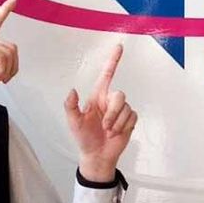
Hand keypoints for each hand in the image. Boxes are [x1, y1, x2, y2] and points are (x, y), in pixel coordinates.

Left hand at [65, 44, 136, 181]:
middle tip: (105, 127)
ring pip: (126, 108)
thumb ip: (71, 106)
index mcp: (97, 97)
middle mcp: (110, 101)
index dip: (113, 60)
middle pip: (119, 95)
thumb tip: (72, 90)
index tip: (118, 47)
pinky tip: (116, 133)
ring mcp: (121, 110)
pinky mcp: (129, 120)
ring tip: (109, 132)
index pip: (107, 74)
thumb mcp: (73, 122)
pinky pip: (132, 117)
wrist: (97, 155)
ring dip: (117, 123)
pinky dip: (124, 127)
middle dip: (113, 112)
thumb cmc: (84, 138)